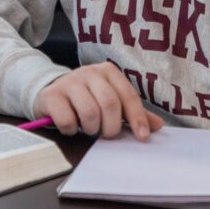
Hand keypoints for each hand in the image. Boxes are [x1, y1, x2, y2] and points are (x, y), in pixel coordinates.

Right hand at [35, 62, 164, 140]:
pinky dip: (71, 130)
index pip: (128, 95)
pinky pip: (67, 120)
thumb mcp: (111, 100)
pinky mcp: (51, 95)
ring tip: (88, 128)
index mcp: (108, 71)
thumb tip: (158, 125)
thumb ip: (132, 113)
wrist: (52, 91)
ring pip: (89, 112)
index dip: (137, 118)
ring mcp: (69, 82)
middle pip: (109, 103)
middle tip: (106, 133)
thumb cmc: (87, 98)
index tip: (142, 137)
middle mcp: (89, 72)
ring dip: (91, 128)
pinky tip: (71, 125)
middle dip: (111, 126)